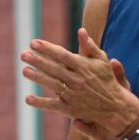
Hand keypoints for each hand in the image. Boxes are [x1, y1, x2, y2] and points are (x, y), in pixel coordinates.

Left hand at [21, 28, 138, 137]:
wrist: (115, 107)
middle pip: (54, 68)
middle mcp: (77, 80)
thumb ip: (90, 47)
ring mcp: (73, 95)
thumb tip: (81, 31)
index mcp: (83, 66)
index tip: (33, 42)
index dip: (47, 48)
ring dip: (37, 78)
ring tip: (25, 71)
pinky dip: (40, 103)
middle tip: (23, 55)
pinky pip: (52, 105)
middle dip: (37, 61)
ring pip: (52, 84)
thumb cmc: (107, 80)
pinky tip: (28, 98)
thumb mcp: (102, 61)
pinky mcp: (70, 109)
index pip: (62, 55)